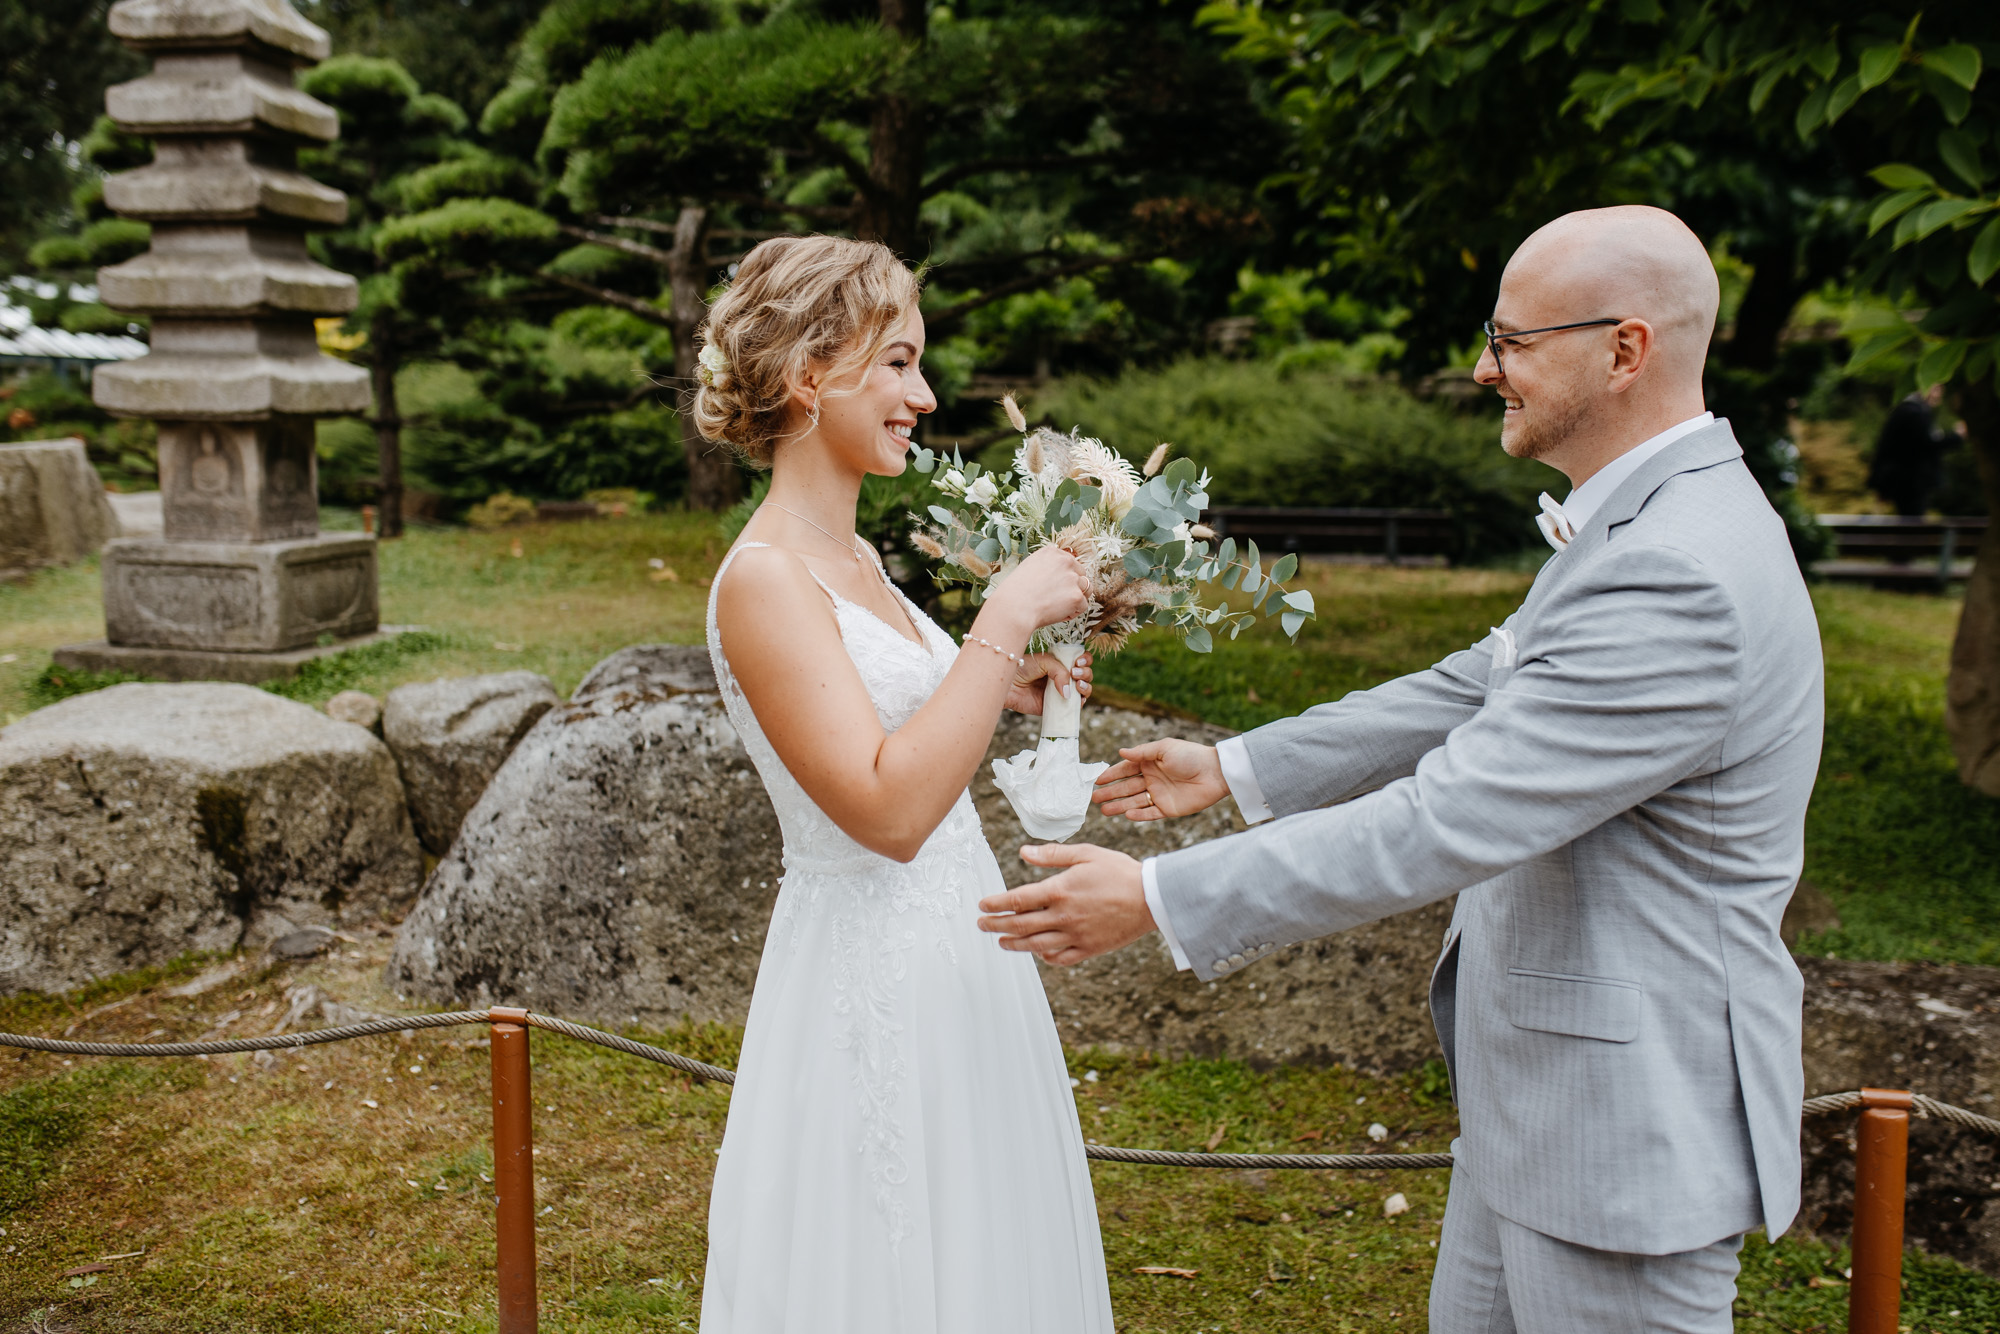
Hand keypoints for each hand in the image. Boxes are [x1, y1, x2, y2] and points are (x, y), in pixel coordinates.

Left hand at [977, 844, 1152, 964]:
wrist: (1152, 898)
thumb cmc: (1119, 871)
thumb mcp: (1086, 854)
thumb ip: (1052, 854)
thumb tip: (1023, 852)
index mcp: (1060, 890)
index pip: (1017, 900)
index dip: (995, 905)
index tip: (982, 906)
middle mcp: (1064, 916)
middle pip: (1020, 925)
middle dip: (996, 926)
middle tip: (982, 926)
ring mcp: (1076, 935)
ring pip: (1036, 945)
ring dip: (1014, 944)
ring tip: (1001, 942)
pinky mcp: (1089, 949)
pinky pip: (1060, 958)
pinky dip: (1044, 957)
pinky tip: (1036, 952)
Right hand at [986, 544, 1089, 634]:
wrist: (1013, 608)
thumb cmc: (1015, 593)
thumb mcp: (1029, 568)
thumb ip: (1047, 567)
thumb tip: (1059, 577)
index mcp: (1052, 552)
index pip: (1069, 563)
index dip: (1063, 577)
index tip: (1053, 587)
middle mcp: (1065, 561)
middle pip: (1081, 574)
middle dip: (1072, 587)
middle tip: (1055, 599)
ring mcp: (1072, 578)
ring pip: (1086, 589)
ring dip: (1075, 598)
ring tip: (1057, 606)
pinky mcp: (1076, 596)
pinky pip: (1083, 606)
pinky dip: (1072, 612)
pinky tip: (1056, 613)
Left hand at [1006, 651, 1091, 715]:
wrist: (1008, 685)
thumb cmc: (1022, 669)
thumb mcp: (1043, 661)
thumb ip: (1060, 671)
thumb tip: (1068, 691)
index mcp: (1061, 662)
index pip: (1080, 659)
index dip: (1085, 660)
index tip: (1078, 662)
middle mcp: (1063, 676)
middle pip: (1085, 674)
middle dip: (1085, 673)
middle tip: (1074, 673)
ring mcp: (1061, 692)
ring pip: (1083, 690)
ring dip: (1086, 687)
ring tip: (1077, 685)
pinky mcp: (1057, 706)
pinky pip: (1074, 707)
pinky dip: (1080, 702)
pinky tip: (1076, 698)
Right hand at [1092, 738, 1227, 820]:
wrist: (1216, 773)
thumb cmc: (1191, 756)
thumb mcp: (1164, 748)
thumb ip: (1142, 752)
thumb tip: (1120, 752)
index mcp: (1151, 763)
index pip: (1126, 769)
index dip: (1111, 775)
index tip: (1097, 781)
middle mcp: (1153, 779)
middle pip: (1127, 787)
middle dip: (1110, 793)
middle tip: (1094, 799)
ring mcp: (1160, 795)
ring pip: (1135, 802)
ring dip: (1119, 806)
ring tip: (1104, 811)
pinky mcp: (1169, 809)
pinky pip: (1150, 814)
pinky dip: (1139, 815)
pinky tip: (1127, 815)